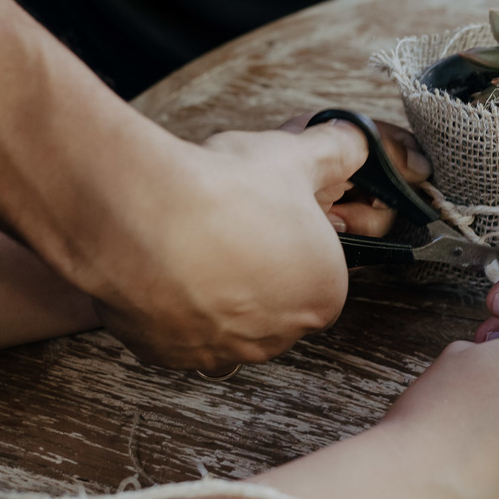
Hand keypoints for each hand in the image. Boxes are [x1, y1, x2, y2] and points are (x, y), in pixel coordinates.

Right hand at [90, 118, 429, 370]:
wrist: (140, 216)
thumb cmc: (224, 191)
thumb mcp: (294, 158)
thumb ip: (337, 151)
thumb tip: (358, 141)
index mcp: (322, 295)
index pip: (317, 274)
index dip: (290, 242)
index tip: (267, 219)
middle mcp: (280, 336)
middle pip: (274, 302)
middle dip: (255, 271)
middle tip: (228, 228)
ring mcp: (224, 352)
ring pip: (226, 323)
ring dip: (214, 293)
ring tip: (190, 245)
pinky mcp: (172, 357)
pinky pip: (179, 336)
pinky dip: (172, 310)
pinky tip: (161, 270)